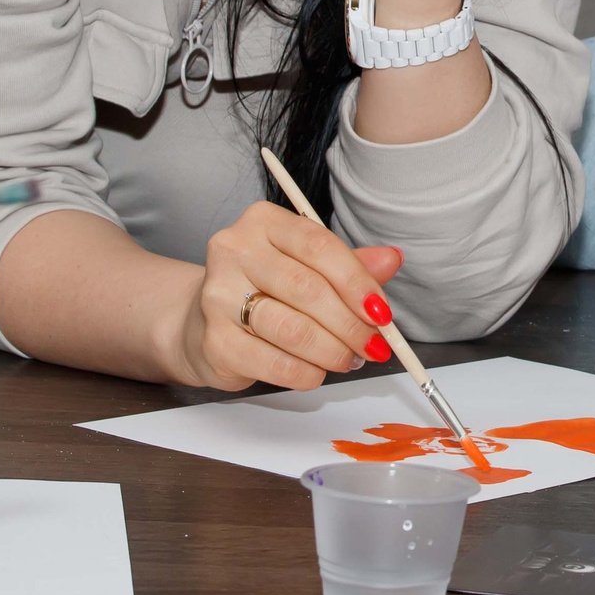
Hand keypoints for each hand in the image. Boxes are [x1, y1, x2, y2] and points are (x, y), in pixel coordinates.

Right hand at [178, 202, 406, 391]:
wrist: (202, 322)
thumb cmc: (264, 288)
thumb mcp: (307, 265)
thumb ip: (350, 263)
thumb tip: (392, 259)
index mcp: (262, 222)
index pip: (319, 246)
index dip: (357, 281)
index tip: (382, 312)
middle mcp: (234, 251)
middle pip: (308, 289)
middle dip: (351, 324)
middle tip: (374, 345)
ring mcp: (218, 296)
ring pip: (293, 330)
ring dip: (333, 352)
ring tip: (349, 359)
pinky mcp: (215, 341)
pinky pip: (275, 364)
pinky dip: (307, 373)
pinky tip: (318, 372)